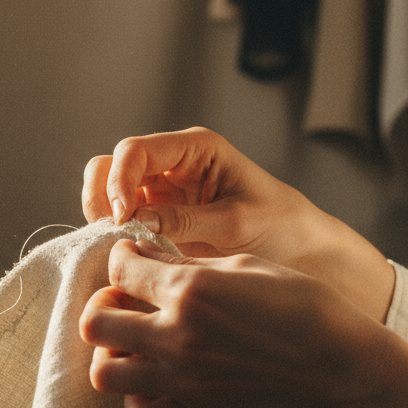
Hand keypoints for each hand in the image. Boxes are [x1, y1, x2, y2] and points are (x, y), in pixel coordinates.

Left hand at [80, 240, 407, 407]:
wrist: (341, 369)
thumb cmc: (304, 306)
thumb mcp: (246, 264)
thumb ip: (188, 262)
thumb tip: (146, 256)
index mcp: (191, 291)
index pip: (117, 269)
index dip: (121, 258)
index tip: (135, 259)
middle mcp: (177, 337)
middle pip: (95, 323)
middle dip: (104, 305)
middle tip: (128, 301)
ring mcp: (183, 382)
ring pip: (104, 374)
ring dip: (113, 354)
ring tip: (137, 343)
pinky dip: (137, 400)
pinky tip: (156, 381)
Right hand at [82, 127, 393, 321]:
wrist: (304, 254)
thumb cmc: (282, 229)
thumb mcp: (237, 225)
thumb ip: (186, 220)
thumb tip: (135, 222)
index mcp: (195, 149)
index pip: (134, 150)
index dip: (119, 181)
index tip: (122, 219)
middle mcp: (172, 166)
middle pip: (110, 166)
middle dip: (102, 197)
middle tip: (114, 234)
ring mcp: (161, 193)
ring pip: (106, 191)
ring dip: (103, 217)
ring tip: (121, 247)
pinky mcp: (158, 221)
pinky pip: (120, 221)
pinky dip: (114, 237)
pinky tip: (129, 258)